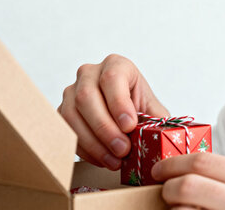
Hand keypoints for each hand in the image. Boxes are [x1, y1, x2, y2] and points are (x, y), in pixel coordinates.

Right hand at [57, 54, 168, 169]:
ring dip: (94, 142)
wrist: (124, 117)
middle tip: (123, 149)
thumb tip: (162, 134)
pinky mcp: (62, 111)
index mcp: (116, 64)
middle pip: (88, 97)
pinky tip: (103, 159)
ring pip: (73, 115)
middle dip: (106, 128)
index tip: (129, 126)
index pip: (112, 78)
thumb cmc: (139, 108)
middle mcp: (90, 73)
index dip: (119, 103)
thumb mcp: (153, 110)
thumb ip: (157, 119)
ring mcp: (72, 91)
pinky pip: (66, 130)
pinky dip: (85, 149)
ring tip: (115, 160)